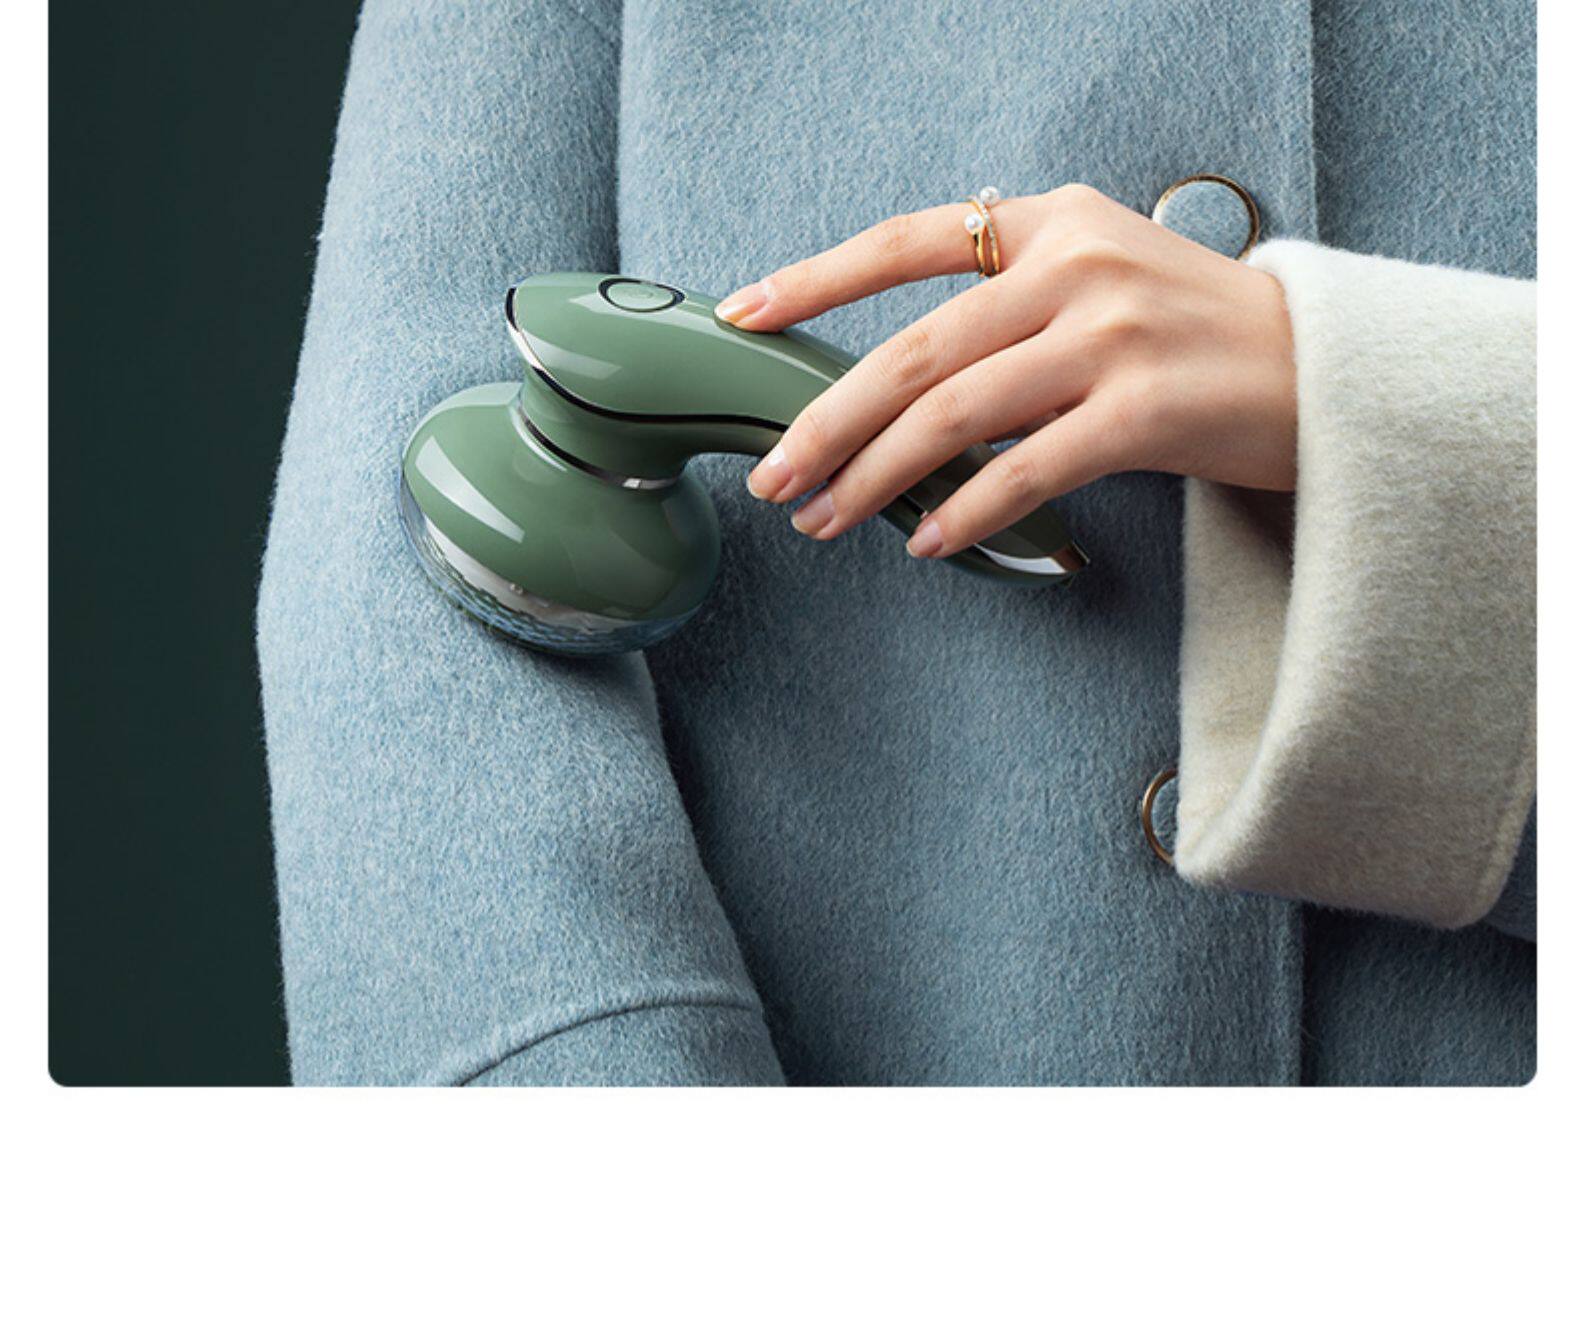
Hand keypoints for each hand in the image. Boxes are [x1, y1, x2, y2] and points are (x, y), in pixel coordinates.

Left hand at [715, 184, 1296, 558]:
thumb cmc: (1196, 334)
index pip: (907, 239)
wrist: (1327, 369)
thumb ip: (1007, 301)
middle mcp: (1076, 265)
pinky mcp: (1146, 410)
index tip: (744, 316)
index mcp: (1054, 222)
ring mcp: (1112, 336)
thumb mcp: (1101, 277)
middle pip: (914, 349)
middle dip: (826, 420)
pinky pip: (1024, 470)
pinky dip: (965, 511)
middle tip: (773, 474)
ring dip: (875, 478)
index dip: (815, 279)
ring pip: (953, 413)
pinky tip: (926, 543)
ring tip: (826, 520)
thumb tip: (893, 385)